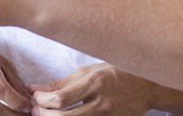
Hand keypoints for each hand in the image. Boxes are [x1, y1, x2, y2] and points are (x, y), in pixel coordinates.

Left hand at [31, 63, 182, 115]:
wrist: (148, 87)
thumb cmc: (117, 73)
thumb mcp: (90, 71)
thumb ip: (62, 82)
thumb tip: (34, 88)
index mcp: (96, 82)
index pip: (61, 98)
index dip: (41, 101)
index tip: (35, 97)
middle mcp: (101, 102)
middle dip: (43, 115)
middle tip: (35, 110)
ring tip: (46, 115)